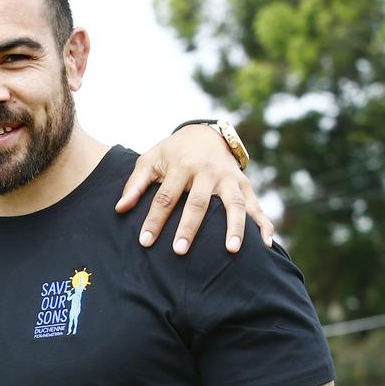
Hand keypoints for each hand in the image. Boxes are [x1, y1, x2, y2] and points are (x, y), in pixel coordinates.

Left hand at [115, 124, 273, 254]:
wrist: (204, 134)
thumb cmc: (171, 153)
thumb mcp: (149, 160)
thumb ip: (134, 184)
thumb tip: (119, 208)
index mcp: (181, 166)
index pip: (165, 197)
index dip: (154, 220)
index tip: (145, 241)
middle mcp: (207, 172)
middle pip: (198, 203)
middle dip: (189, 227)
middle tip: (180, 251)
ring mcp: (229, 178)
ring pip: (235, 204)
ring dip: (235, 227)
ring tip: (231, 250)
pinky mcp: (244, 184)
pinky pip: (257, 206)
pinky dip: (263, 224)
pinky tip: (266, 244)